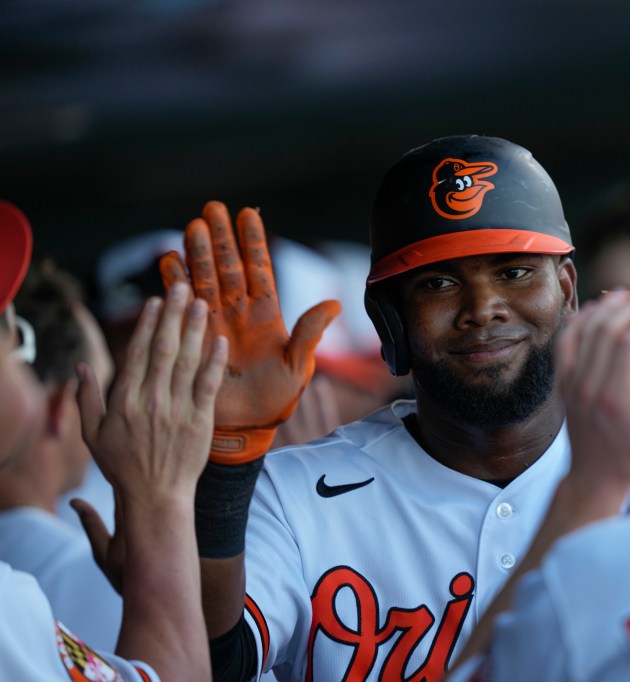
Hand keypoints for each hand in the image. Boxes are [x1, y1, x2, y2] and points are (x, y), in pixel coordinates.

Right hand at [74, 283, 227, 580]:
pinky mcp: (200, 421)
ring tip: (203, 303)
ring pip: (188, 361)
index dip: (148, 323)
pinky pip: (208, 384)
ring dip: (195, 329)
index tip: (157, 301)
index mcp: (124, 400)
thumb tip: (83, 367)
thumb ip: (86, 398)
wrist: (155, 496)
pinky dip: (214, 361)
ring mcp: (177, 410)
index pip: (138, 352)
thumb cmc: (123, 465)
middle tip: (183, 287)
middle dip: (174, 314)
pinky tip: (219, 339)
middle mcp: (151, 400)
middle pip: (164, 348)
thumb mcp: (93, 434)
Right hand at [159, 201, 339, 463]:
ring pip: (204, 279)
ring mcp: (214, 322)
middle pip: (227, 267)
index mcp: (266, 316)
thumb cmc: (276, 398)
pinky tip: (168, 260)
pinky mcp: (193, 337)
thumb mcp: (298, 366)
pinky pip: (181, 305)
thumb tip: (334, 303)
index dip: (254, 243)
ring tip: (191, 227)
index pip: (259, 270)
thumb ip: (309, 334)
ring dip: (196, 254)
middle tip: (212, 208)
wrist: (244, 427)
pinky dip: (174, 283)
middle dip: (220, 239)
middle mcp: (238, 313)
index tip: (247, 214)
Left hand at [557, 290, 629, 496]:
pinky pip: (564, 344)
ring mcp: (570, 384)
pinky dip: (577, 323)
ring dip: (602, 308)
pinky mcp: (562, 384)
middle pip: (604, 331)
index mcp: (614, 397)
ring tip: (622, 296)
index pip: (627, 343)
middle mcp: (587, 386)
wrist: (595, 476)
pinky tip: (592, 311)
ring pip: (582, 332)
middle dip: (627, 308)